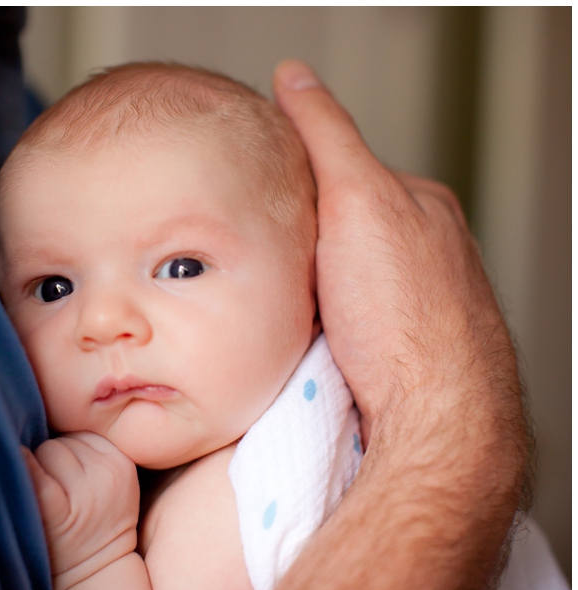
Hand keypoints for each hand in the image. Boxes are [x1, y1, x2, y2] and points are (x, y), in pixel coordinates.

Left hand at [22, 432, 140, 589]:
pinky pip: (34, 473)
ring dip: (39, 468)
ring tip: (50, 497)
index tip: (69, 474)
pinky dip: (21, 466)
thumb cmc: (94, 519)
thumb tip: (46, 406)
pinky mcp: (61, 511)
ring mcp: (85, 494)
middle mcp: (107, 474)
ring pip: (47, 452)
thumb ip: (90, 449)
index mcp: (121, 462)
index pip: (82, 433)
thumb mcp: (109, 479)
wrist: (96, 570)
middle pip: (62, 442)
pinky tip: (13, 463)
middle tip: (59, 490)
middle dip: (53, 460)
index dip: (68, 450)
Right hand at [270, 60, 529, 589]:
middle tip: (254, 255)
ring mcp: (408, 306)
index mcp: (419, 206)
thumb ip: (326, 137)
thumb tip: (294, 77)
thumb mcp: (358, 201)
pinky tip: (297, 335)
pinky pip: (337, 324)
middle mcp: (423, 254)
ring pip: (334, 280)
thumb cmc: (406, 313)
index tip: (250, 193)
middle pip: (334, 229)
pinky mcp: (392, 353)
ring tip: (269, 297)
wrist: (433, 418)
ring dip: (301, 286)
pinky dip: (312, 324)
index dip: (291, 181)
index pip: (342, 172)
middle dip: (294, 239)